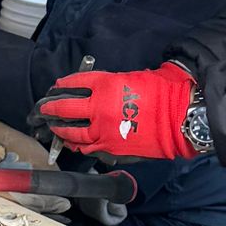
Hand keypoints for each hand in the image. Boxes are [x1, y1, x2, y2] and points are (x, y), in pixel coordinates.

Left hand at [36, 62, 202, 160]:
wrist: (181, 119)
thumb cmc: (166, 93)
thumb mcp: (137, 76)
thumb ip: (115, 81)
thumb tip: (104, 86)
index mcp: (106, 85)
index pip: (76, 83)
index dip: (63, 85)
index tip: (57, 86)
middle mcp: (99, 108)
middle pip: (65, 108)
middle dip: (50, 108)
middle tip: (43, 108)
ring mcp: (103, 131)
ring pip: (72, 132)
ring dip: (60, 129)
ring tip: (55, 127)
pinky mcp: (111, 149)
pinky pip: (87, 147)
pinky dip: (77, 145)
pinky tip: (73, 143)